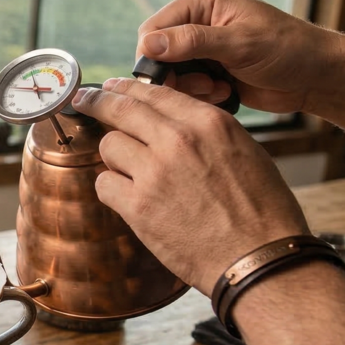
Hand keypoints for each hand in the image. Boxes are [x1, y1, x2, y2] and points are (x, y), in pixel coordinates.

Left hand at [71, 78, 309, 294]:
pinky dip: (111, 190)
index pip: (155, 93)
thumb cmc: (261, 210)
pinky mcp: (138, 206)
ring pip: (109, 146)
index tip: (110, 87)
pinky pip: (104, 184)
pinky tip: (128, 200)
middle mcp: (178, 140)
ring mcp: (154, 172)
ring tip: (132, 175)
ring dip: (114, 159)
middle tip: (84, 101)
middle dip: (98, 103)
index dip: (126, 88)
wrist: (257, 256)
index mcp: (209, 123)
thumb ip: (205, 133)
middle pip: (121, 109)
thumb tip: (172, 125)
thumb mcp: (245, 152)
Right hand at [138, 0, 344, 115]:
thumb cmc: (287, 50)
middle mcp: (197, 21)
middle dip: (174, 76)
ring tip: (216, 89)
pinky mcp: (207, 69)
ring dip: (188, 88)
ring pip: (169, 74)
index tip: (170, 79)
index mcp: (203, 1)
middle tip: (203, 85)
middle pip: (157, 54)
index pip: (153, 29)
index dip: (154, 57)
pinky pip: (184, 87)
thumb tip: (148, 44)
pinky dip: (198, 95)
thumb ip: (192, 42)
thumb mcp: (239, 44)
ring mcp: (202, 47)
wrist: (314, 77)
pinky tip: (223, 92)